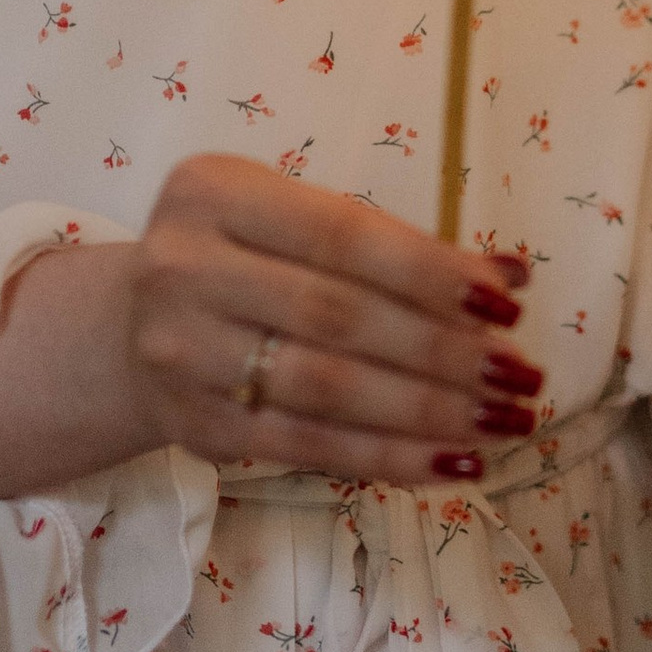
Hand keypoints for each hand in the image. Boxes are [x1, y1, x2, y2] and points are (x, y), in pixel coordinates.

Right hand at [0, 155, 539, 497]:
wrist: (130, 327)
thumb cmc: (246, 259)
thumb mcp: (300, 222)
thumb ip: (397, 245)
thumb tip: (512, 275)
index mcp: (214, 190)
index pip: (341, 236)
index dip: (429, 273)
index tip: (506, 306)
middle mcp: (184, 266)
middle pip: (336, 318)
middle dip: (441, 352)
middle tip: (520, 377)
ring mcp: (180, 352)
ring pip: (326, 391)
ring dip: (428, 412)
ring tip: (503, 422)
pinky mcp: (193, 425)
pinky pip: (307, 447)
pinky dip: (388, 458)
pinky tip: (451, 461)